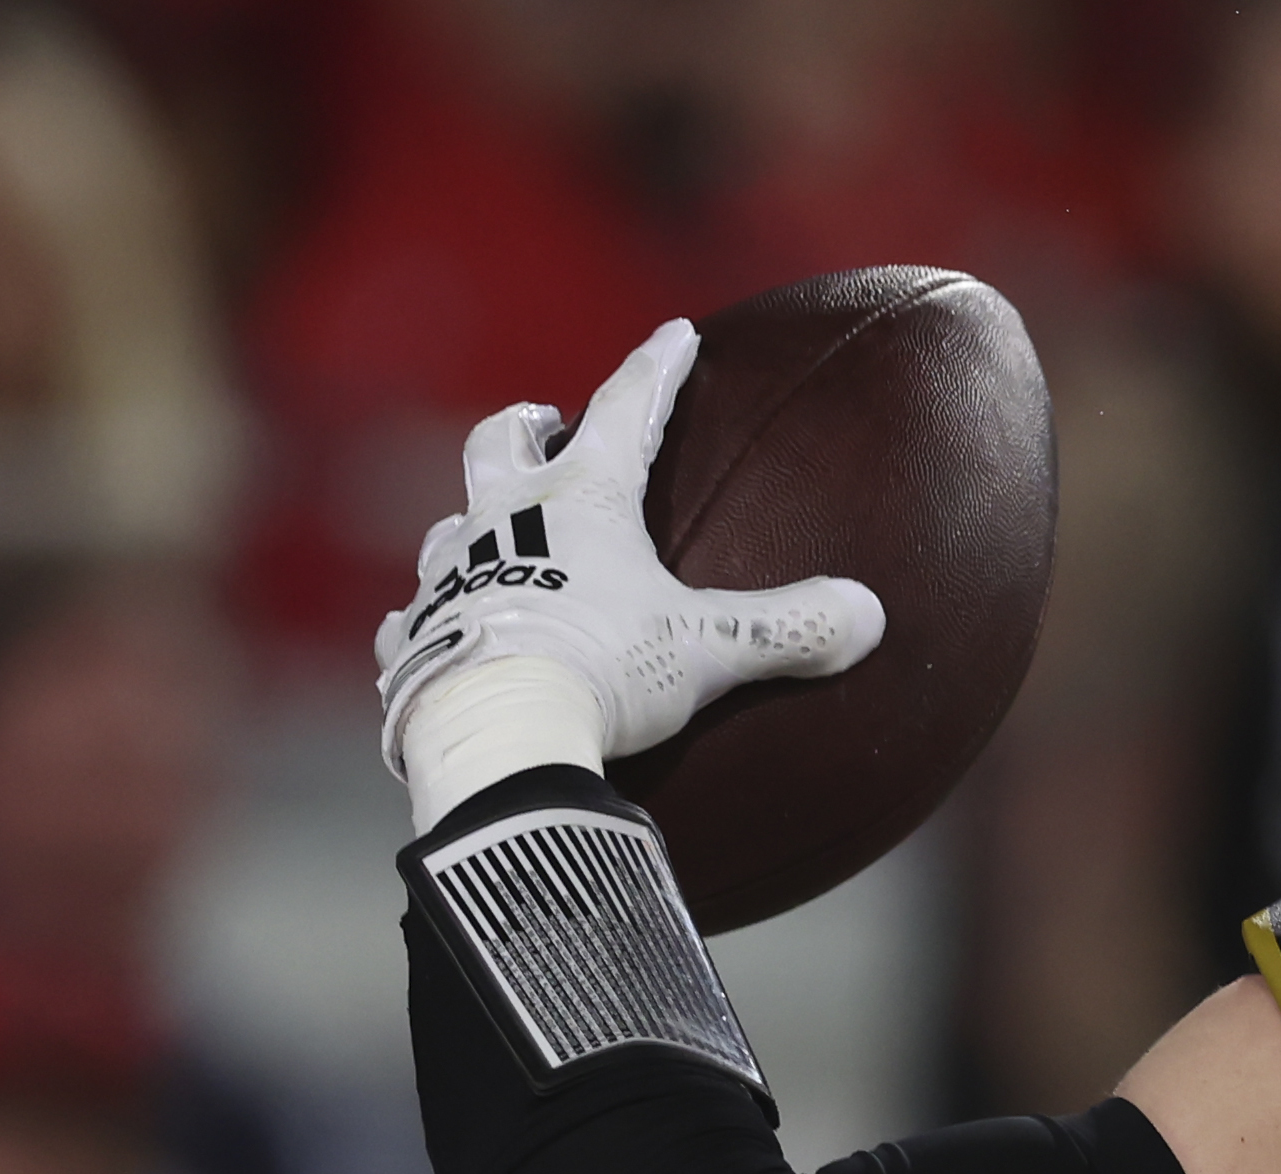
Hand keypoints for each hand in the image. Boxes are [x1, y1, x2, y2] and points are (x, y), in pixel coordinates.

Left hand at [372, 320, 884, 819]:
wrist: (497, 732)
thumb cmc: (605, 671)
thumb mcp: (711, 650)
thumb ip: (790, 629)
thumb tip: (868, 616)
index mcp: (581, 501)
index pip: (626, 410)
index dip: (656, 370)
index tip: (675, 335)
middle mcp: (505, 520)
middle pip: (501, 444)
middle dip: (526, 427)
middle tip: (540, 421)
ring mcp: (450, 576)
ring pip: (453, 523)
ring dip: (476, 521)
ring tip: (492, 536)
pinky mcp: (413, 638)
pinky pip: (413, 617)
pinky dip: (430, 618)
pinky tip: (435, 633)